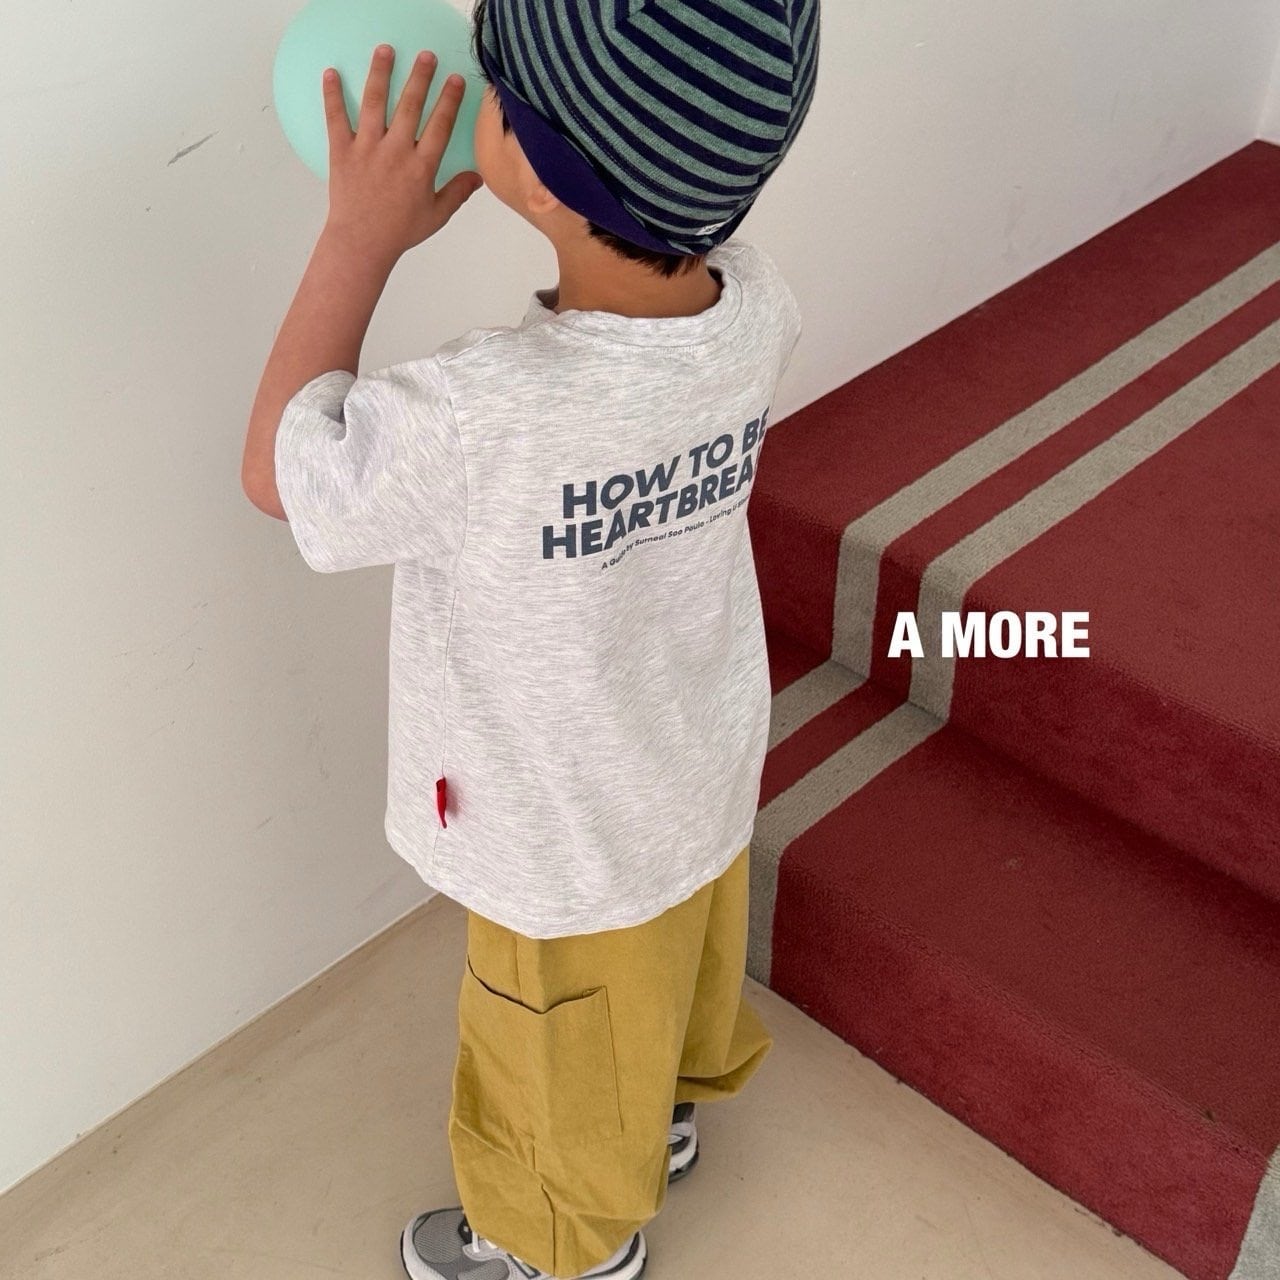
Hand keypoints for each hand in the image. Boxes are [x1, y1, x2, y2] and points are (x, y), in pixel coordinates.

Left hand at [321, 43, 482, 262]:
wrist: (362, 243)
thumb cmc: (400, 232)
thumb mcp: (436, 216)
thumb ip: (457, 193)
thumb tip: (478, 178)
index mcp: (421, 166)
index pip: (440, 125)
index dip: (450, 100)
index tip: (455, 80)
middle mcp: (396, 151)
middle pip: (410, 105)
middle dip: (420, 77)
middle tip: (426, 56)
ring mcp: (368, 148)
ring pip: (375, 102)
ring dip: (381, 73)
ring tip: (386, 51)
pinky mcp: (342, 151)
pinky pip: (336, 118)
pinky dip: (332, 95)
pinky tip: (331, 74)